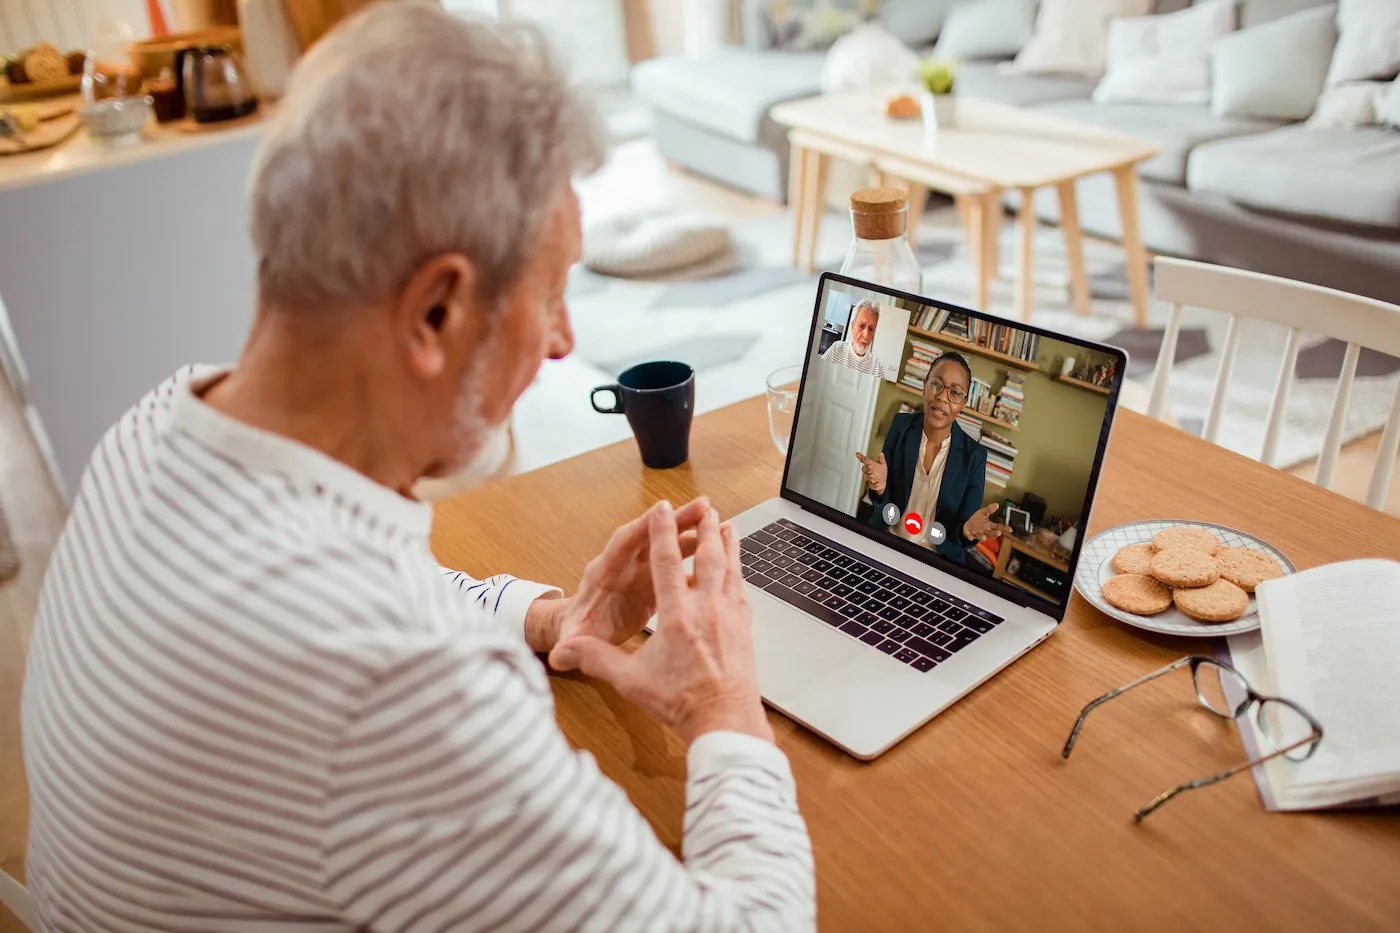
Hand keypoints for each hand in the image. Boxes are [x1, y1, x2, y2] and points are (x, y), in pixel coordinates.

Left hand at [530, 497, 710, 653]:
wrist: (582, 630)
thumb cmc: (578, 630)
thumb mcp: (575, 638)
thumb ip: (571, 643)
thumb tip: (560, 655)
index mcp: (604, 572)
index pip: (622, 543)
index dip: (641, 528)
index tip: (661, 512)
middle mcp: (623, 564)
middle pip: (650, 535)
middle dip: (675, 520)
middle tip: (703, 506)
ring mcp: (638, 569)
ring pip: (666, 545)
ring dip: (690, 533)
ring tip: (718, 524)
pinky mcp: (652, 579)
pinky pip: (674, 561)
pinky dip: (694, 555)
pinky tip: (717, 551)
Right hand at [549, 503, 771, 744]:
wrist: (725, 721)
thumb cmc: (680, 703)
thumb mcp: (631, 681)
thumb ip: (597, 659)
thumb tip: (565, 652)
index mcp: (676, 615)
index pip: (666, 562)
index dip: (662, 532)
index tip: (662, 508)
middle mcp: (707, 608)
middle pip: (708, 557)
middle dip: (704, 529)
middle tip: (705, 508)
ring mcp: (730, 617)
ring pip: (730, 570)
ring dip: (728, 545)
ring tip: (728, 526)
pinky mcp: (744, 630)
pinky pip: (742, 592)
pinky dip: (740, 574)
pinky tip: (739, 572)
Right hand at [855, 451, 887, 495]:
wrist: (883, 482)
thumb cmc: (881, 473)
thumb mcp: (883, 464)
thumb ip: (881, 459)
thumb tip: (881, 453)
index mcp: (870, 465)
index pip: (865, 460)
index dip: (861, 457)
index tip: (857, 454)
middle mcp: (868, 471)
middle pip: (864, 469)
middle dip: (866, 468)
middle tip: (870, 467)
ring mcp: (869, 478)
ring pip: (866, 477)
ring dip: (869, 476)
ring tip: (873, 476)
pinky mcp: (872, 485)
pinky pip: (872, 485)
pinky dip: (874, 484)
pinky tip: (877, 483)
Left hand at [962, 502, 1013, 542]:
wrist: (968, 524)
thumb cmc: (978, 519)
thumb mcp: (983, 512)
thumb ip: (989, 509)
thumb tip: (997, 504)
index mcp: (989, 526)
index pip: (998, 527)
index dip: (1004, 528)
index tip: (1010, 530)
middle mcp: (985, 531)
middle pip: (991, 534)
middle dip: (995, 534)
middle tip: (999, 532)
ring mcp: (977, 534)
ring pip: (981, 537)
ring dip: (982, 537)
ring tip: (983, 537)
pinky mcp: (970, 535)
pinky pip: (970, 537)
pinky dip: (970, 536)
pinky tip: (969, 535)